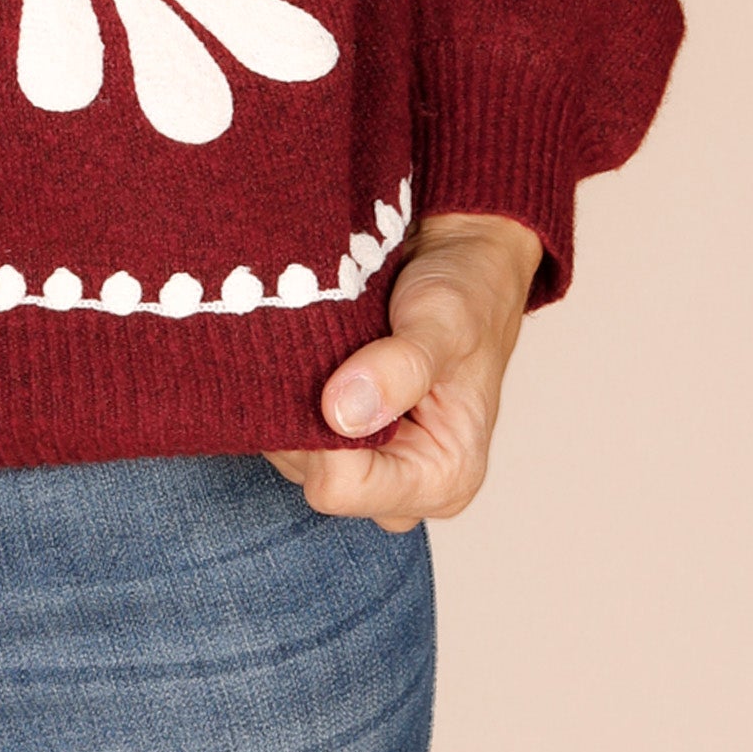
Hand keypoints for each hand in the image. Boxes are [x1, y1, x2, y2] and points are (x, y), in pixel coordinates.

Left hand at [263, 210, 542, 530]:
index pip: (343, 487)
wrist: (462, 264)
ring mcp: (371, 463)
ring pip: (293, 452)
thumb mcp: (444, 323)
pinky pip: (290, 429)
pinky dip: (286, 391)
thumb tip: (341, 414)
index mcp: (441, 478)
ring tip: (318, 345)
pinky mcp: (345, 437)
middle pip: (311, 473)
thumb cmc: (467, 296)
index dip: (318, 433)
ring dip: (290, 398)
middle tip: (319, 348)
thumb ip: (401, 368)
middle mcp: (402, 484)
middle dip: (301, 414)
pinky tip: (304, 352)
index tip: (326, 368)